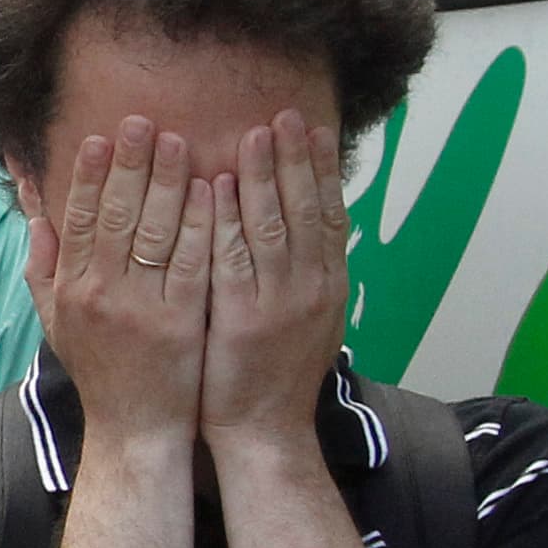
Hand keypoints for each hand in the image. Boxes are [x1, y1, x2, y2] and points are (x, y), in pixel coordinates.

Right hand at [24, 116, 212, 448]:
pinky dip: (201, 223)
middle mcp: (102, 294)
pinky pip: (192, 261)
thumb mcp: (57, 319)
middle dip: (128, 164)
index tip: (99, 136)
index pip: (77, 218)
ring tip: (181, 140)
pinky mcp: (181, 321)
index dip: (88, 175)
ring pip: (154, 232)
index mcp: (72, 289)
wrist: (136, 430)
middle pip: (114, 215)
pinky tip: (211, 190)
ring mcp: (142, 307)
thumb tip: (32, 206)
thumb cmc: (101, 371)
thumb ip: (44, 262)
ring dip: (168, 182)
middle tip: (142, 120)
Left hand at [202, 111, 349, 445]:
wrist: (265, 432)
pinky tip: (217, 188)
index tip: (316, 128)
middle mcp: (311, 287)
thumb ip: (308, 274)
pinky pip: (233, 259)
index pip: (330, 214)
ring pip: (273, 226)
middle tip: (286, 115)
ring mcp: (279, 303)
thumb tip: (314, 231)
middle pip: (307, 209)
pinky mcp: (242, 319)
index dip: (324, 169)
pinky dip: (226, 220)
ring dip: (263, 177)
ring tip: (255, 134)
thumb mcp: (307, 321)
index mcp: (328, 285)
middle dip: (296, 159)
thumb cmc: (276, 377)